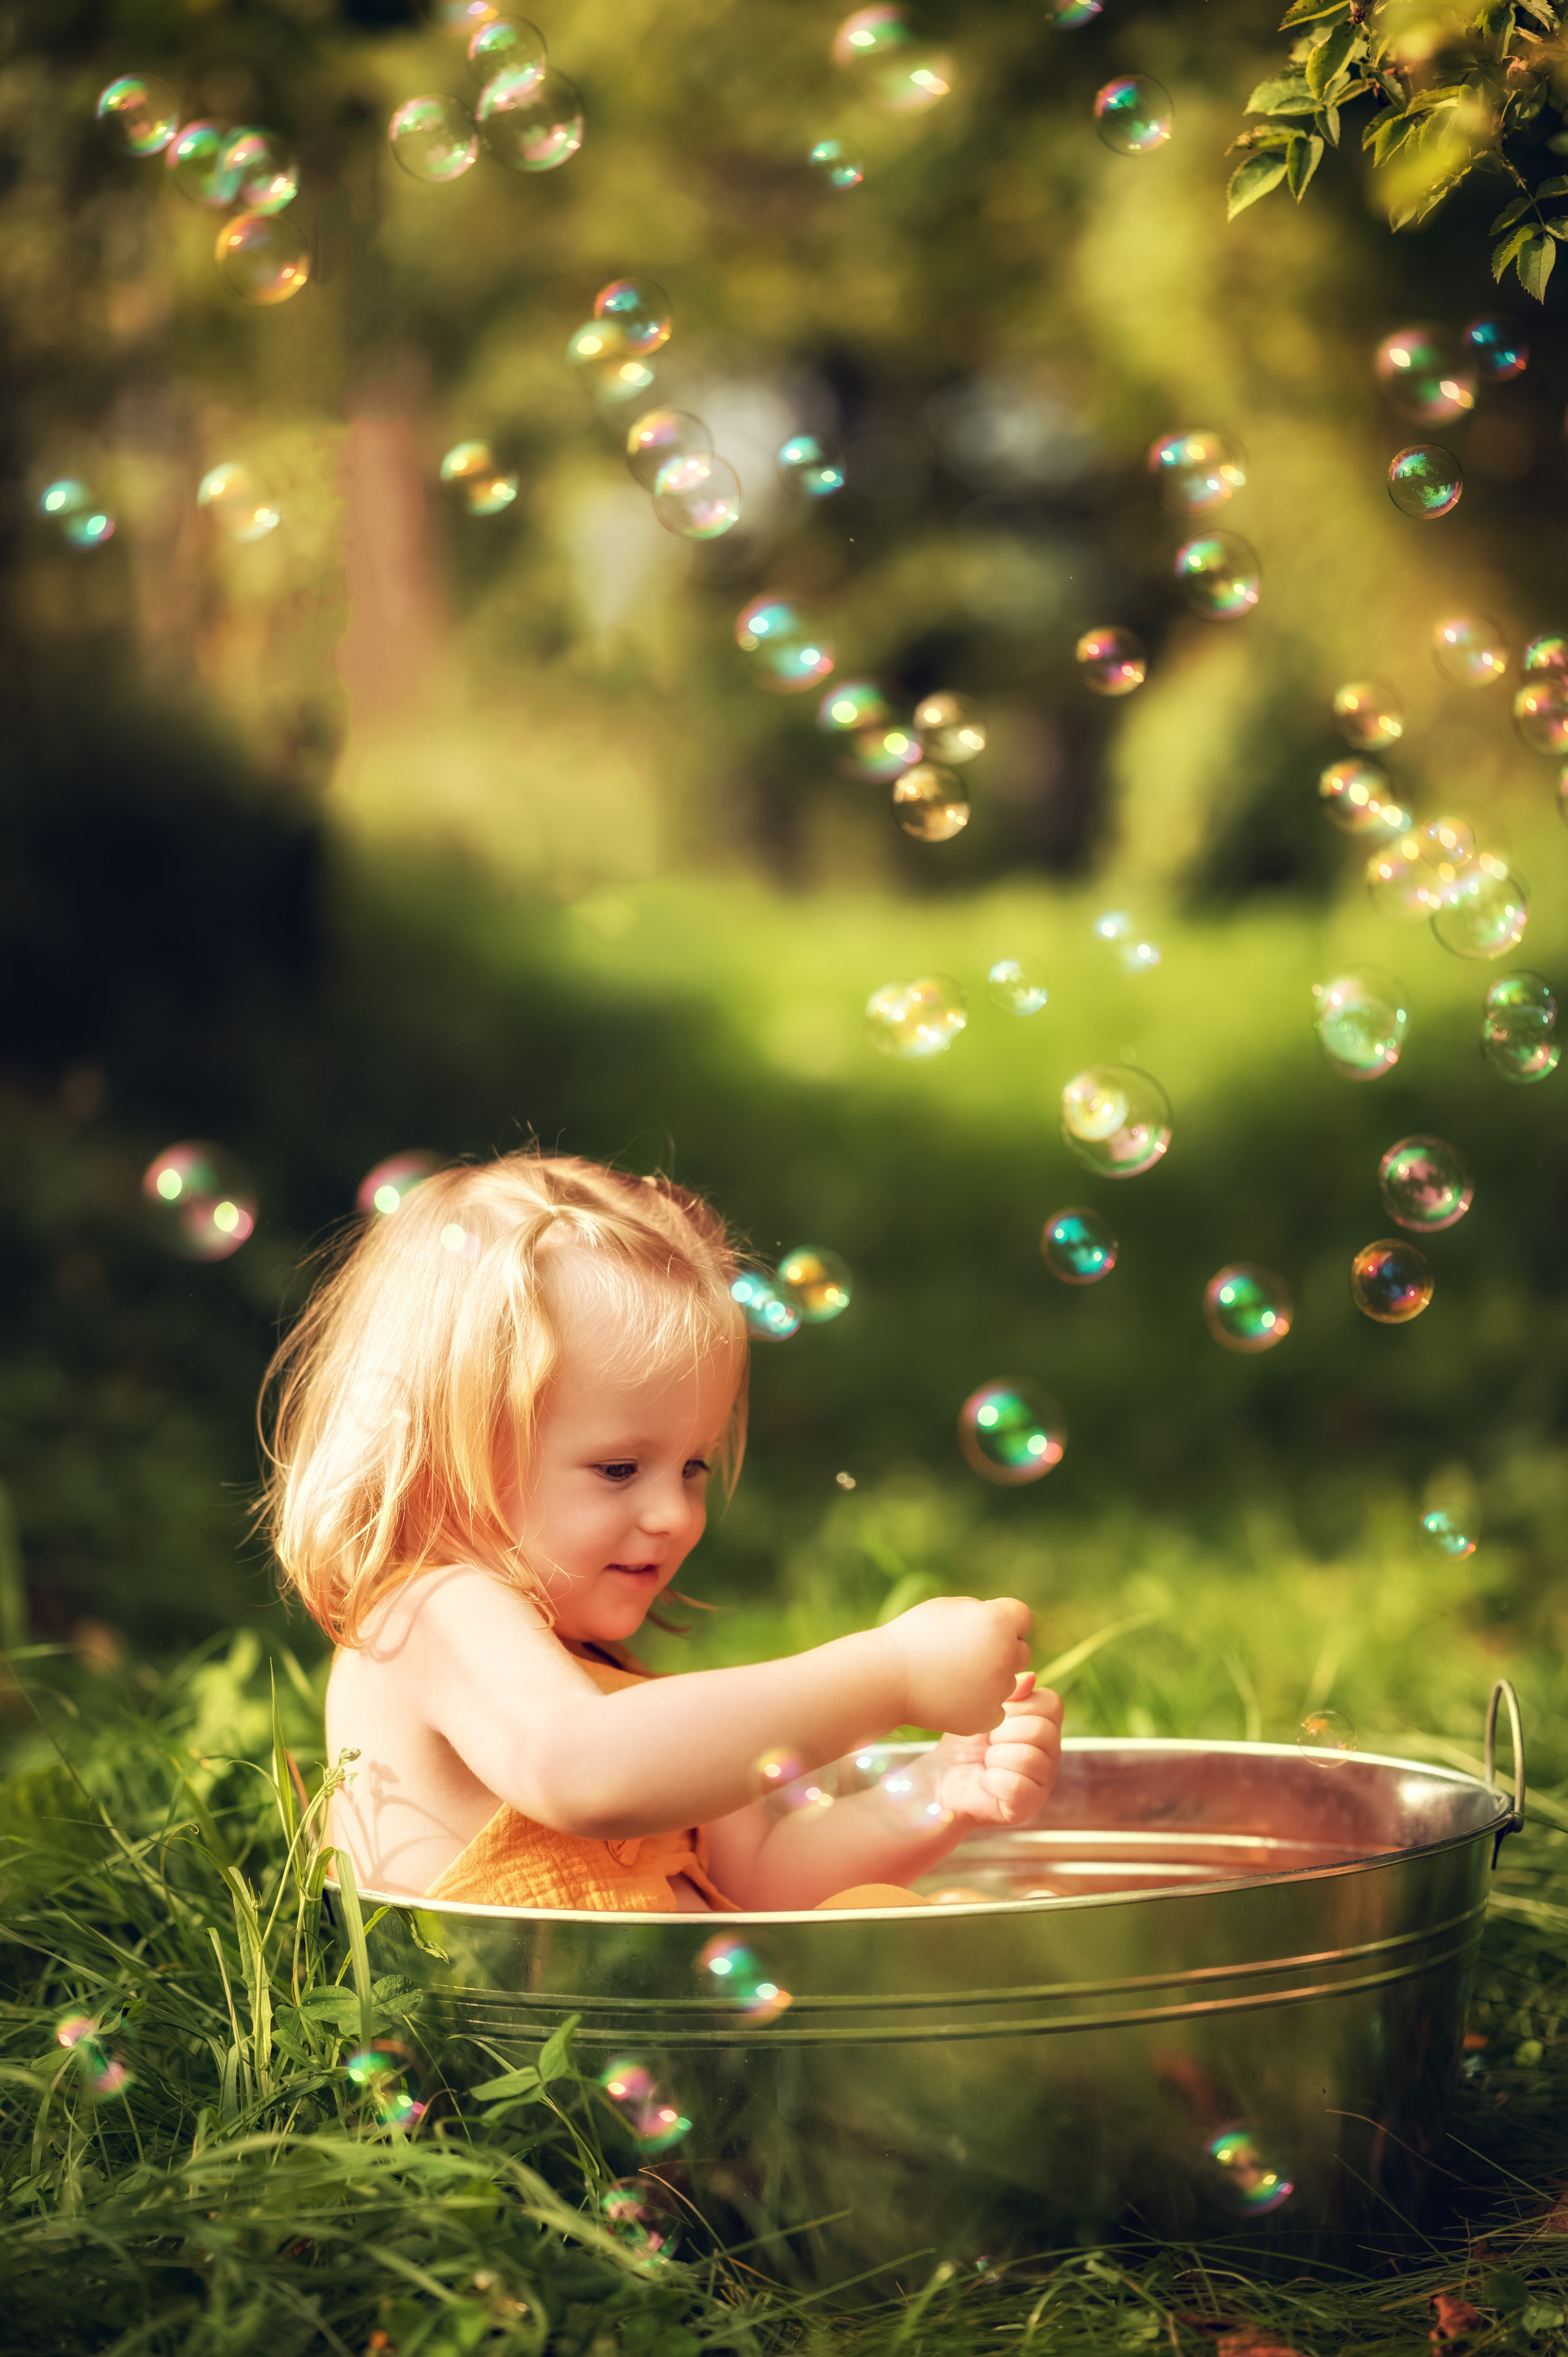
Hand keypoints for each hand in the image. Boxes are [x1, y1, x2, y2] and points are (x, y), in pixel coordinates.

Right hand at [882, 1595, 1032, 1735]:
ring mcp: (998, 1690)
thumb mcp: (950, 1607)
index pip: (1022, 1617)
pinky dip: (979, 1704)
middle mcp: (1005, 1656)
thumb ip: (984, 1612)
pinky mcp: (987, 1717)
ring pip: (1008, 1682)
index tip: (980, 1627)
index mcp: (997, 1623)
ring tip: (953, 1676)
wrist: (886, 1678)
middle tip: (967, 1653)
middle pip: (1021, 1651)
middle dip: (1002, 1650)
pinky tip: (953, 1696)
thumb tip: (1008, 1626)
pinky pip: (996, 1708)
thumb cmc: (914, 1636)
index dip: (1003, 1620)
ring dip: (990, 1678)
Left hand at [929, 1673, 1062, 1826]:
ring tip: (986, 1762)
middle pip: (1040, 1729)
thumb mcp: (983, 1707)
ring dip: (995, 1757)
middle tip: (987, 1742)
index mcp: (1046, 1725)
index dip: (1018, 1705)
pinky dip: (992, 1781)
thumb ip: (1008, 1691)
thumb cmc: (964, 1741)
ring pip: (1028, 1757)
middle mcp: (1051, 1753)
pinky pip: (1016, 1785)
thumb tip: (1031, 1676)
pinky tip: (986, 1781)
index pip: (1051, 1703)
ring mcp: (1043, 1782)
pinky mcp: (1028, 1806)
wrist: (939, 1778)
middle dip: (1002, 1732)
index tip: (996, 1715)